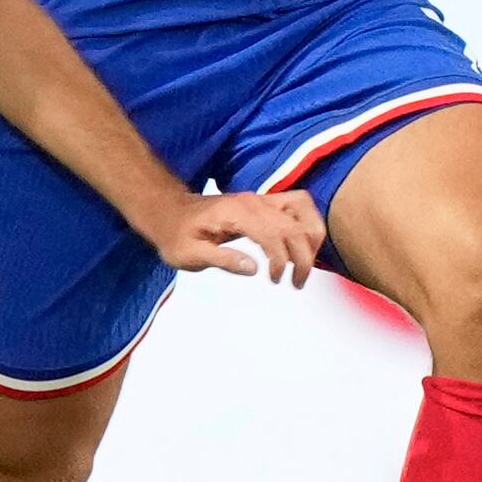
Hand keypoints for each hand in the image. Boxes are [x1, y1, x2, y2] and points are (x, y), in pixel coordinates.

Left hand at [147, 187, 322, 283]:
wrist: (170, 212)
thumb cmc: (177, 235)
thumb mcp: (189, 254)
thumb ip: (221, 259)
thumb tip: (253, 268)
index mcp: (236, 214)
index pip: (273, 234)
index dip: (280, 260)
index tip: (275, 280)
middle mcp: (253, 201)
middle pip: (295, 225)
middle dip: (303, 257)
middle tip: (296, 283)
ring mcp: (261, 199)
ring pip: (304, 209)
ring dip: (311, 238)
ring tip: (303, 265)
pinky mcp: (264, 202)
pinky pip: (298, 205)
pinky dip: (308, 225)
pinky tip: (302, 247)